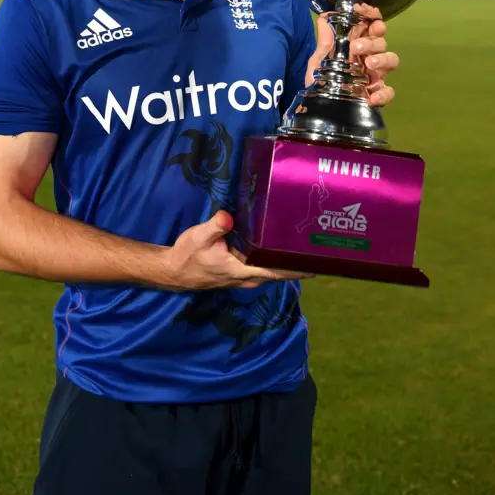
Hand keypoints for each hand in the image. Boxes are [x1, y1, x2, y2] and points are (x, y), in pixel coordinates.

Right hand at [166, 211, 315, 290]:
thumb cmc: (188, 255)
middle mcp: (250, 277)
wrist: (175, 270)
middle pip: (282, 272)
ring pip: (275, 269)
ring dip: (289, 260)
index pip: (279, 272)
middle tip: (319, 245)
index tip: (319, 263)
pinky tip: (281, 245)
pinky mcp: (243, 271)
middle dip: (299, 261)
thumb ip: (215, 227)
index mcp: (244, 270)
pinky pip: (266, 266)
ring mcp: (247, 276)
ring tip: (306, 243)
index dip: (299, 269)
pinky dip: (277, 258)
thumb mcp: (200, 236)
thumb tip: (227, 217)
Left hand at [306, 4, 398, 106]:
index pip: (371, 26)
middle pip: (381, 42)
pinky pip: (388, 92)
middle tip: (356, 46)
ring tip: (368, 64)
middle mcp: (369, 58)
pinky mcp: (376, 95)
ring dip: (382, 59)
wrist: (317, 108)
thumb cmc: (321, 81)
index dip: (372, 16)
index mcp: (358, 46)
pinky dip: (383, 94)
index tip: (365, 12)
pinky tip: (371, 97)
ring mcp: (375, 76)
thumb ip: (324, 42)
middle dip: (371, 41)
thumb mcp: (318, 61)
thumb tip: (324, 18)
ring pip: (391, 60)